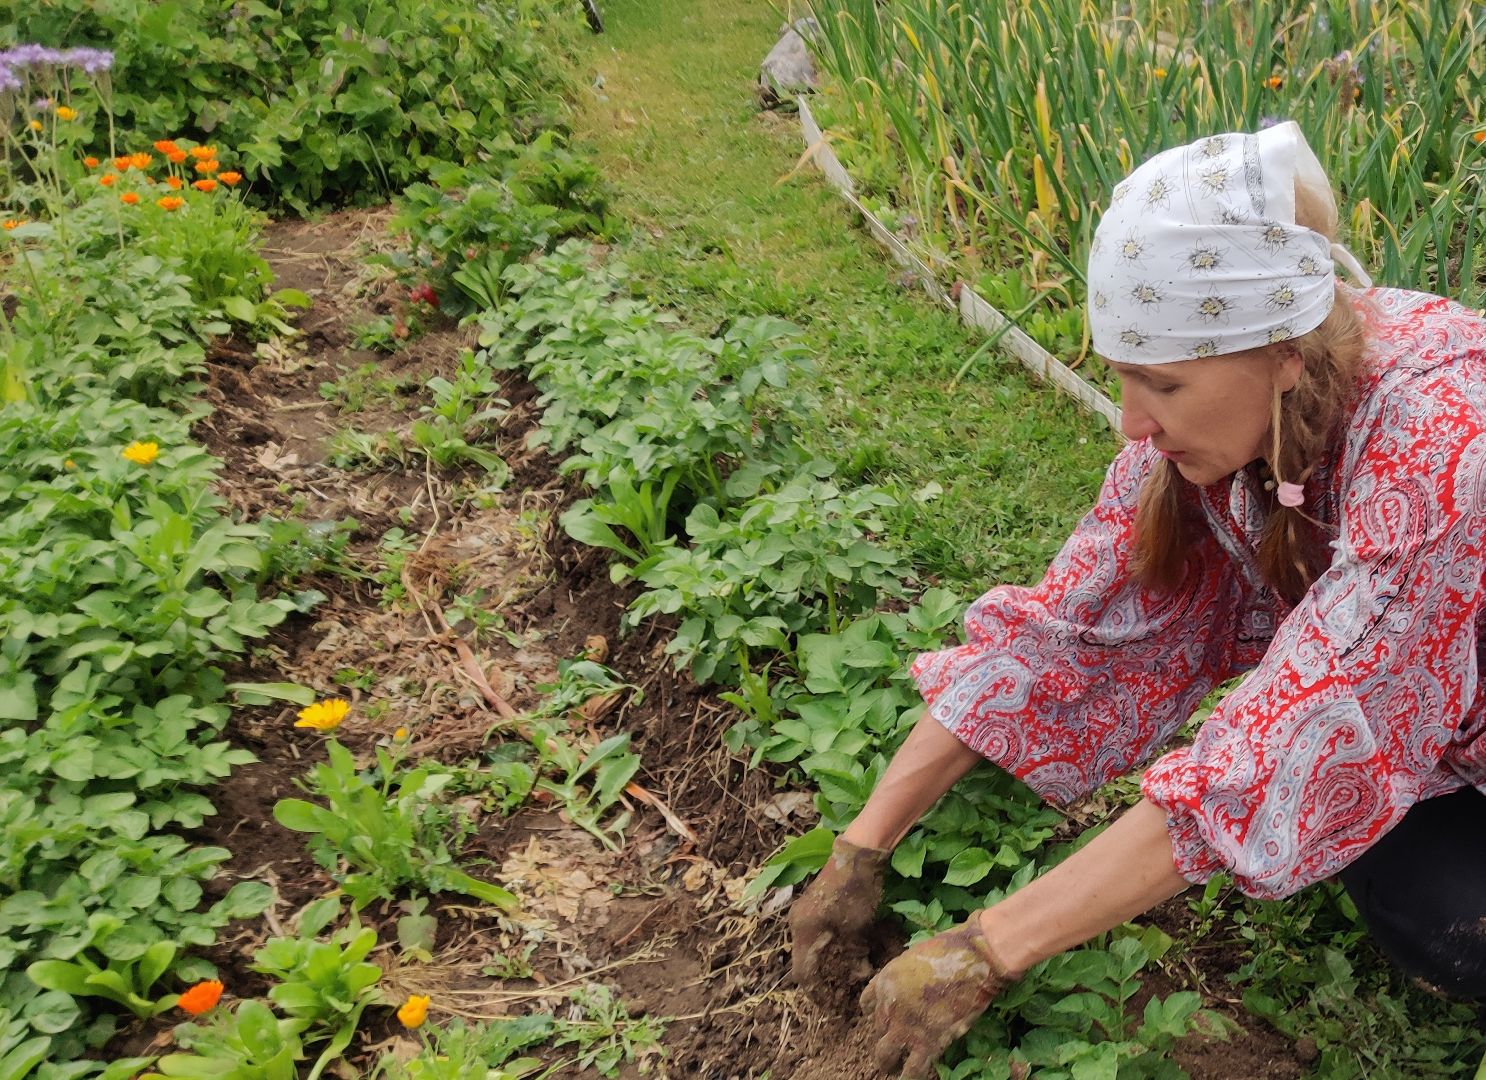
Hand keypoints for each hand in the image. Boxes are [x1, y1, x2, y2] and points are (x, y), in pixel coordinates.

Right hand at [788, 835, 889, 998]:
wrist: (858, 853)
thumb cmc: (857, 892)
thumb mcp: (856, 929)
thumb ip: (851, 955)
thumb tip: (856, 976)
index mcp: (803, 930)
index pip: (802, 971)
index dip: (815, 991)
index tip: (829, 1004)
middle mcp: (799, 922)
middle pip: (805, 959)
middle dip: (823, 977)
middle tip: (841, 991)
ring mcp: (806, 912)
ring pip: (813, 946)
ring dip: (828, 962)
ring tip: (847, 974)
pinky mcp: (816, 905)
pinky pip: (819, 933)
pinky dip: (831, 946)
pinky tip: (848, 951)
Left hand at [859, 918, 1008, 1078]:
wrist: (971, 959)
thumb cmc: (950, 950)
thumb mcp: (915, 957)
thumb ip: (907, 977)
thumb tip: (912, 990)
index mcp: (885, 980)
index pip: (867, 1004)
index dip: (875, 1015)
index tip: (884, 1020)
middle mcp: (889, 1004)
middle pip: (877, 1029)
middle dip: (884, 1038)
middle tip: (891, 1046)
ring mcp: (905, 1025)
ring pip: (885, 1053)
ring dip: (887, 1063)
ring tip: (891, 1069)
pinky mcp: (927, 1042)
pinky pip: (912, 1069)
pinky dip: (908, 1077)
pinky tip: (907, 1079)